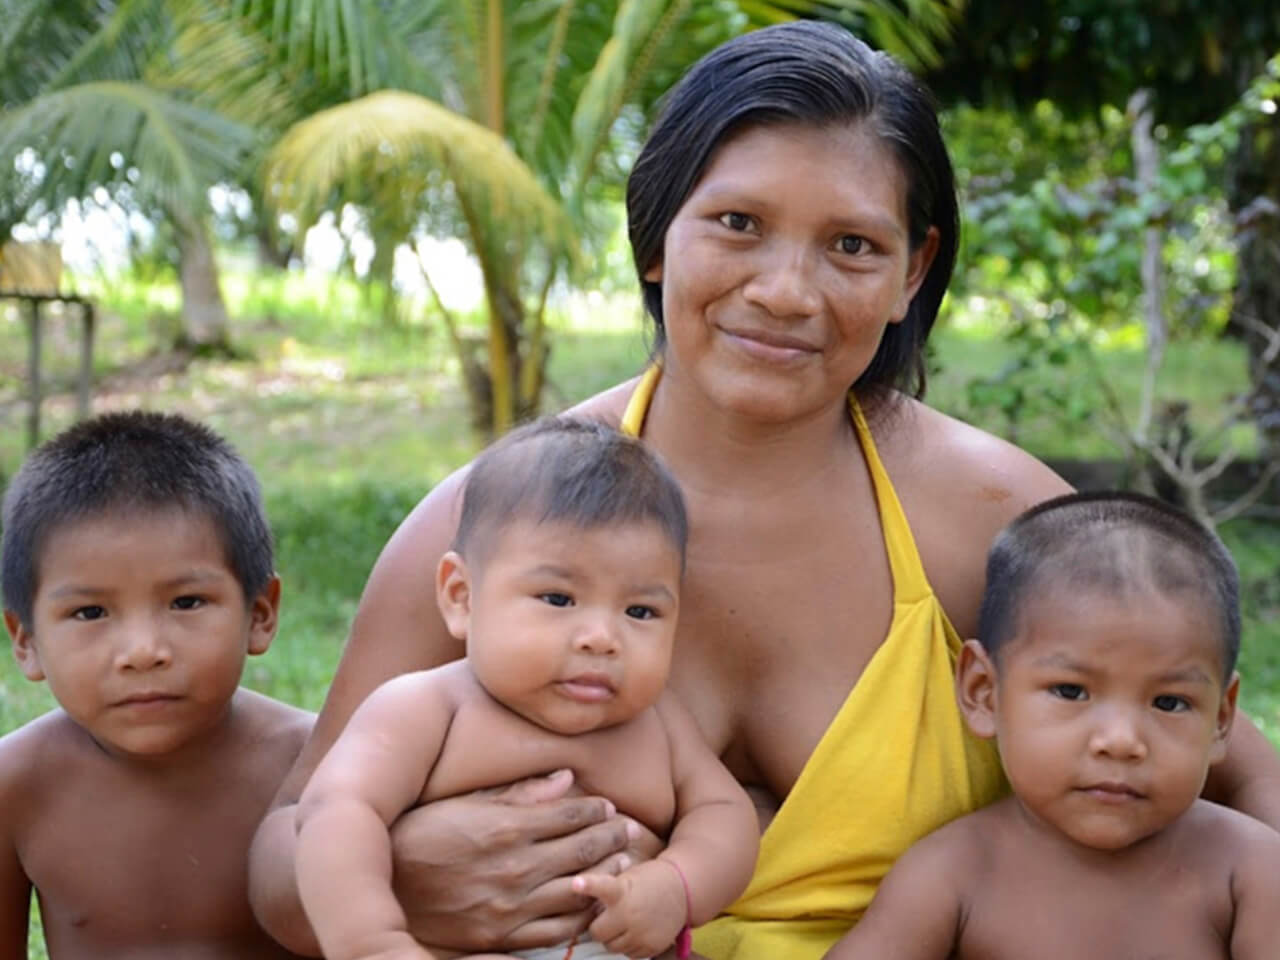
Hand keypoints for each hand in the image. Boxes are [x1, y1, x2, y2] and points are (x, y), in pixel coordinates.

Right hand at [388, 770, 639, 952]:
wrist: (382, 888)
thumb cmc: (421, 835)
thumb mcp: (464, 803)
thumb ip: (519, 792)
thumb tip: (566, 777)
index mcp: (505, 827)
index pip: (569, 815)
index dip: (595, 810)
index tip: (607, 806)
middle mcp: (514, 867)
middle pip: (582, 850)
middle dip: (610, 836)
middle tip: (626, 829)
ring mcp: (510, 908)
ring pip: (578, 891)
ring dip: (605, 873)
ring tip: (621, 861)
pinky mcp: (502, 939)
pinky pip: (556, 931)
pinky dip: (581, 916)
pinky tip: (592, 902)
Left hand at [574, 859, 687, 957]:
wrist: (682, 890)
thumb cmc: (648, 880)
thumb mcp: (627, 876)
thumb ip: (605, 890)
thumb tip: (582, 902)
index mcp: (622, 891)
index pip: (601, 888)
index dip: (588, 885)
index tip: (576, 883)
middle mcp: (630, 914)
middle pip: (597, 933)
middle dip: (599, 926)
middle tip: (608, 916)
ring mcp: (640, 934)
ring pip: (611, 947)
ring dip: (613, 937)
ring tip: (625, 922)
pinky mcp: (650, 948)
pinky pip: (628, 954)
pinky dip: (628, 945)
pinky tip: (637, 929)